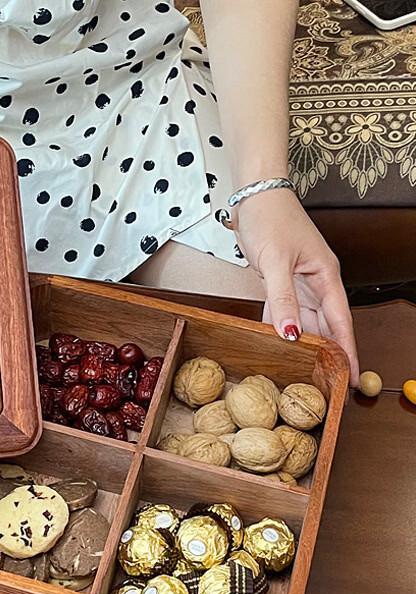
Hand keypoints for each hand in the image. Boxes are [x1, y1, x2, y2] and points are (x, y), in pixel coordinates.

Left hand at [234, 190, 359, 385]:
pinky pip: (284, 310)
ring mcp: (299, 282)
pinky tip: (276, 343)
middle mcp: (316, 282)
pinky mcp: (281, 280)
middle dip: (327, 353)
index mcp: (325, 276)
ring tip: (304, 370)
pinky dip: (280, 325)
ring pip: (304, 319)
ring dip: (303, 342)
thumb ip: (282, 299)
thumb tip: (290, 333)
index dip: (347, 351)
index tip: (352, 377)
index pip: (340, 322)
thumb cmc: (271, 218)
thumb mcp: (275, 262)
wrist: (254, 197)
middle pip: (325, 325)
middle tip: (325, 383)